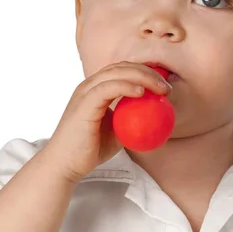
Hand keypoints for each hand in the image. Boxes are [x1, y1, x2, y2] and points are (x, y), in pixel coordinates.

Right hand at [43, 61, 171, 182]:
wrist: (66, 164)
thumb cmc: (90, 150)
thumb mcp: (117, 132)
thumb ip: (132, 120)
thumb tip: (156, 118)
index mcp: (96, 89)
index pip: (123, 70)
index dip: (145, 73)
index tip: (164, 86)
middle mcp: (89, 86)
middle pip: (123, 67)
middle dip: (148, 72)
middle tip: (166, 87)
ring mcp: (85, 92)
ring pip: (117, 73)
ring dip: (142, 77)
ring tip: (161, 89)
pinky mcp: (84, 103)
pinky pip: (108, 88)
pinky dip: (126, 86)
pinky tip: (142, 93)